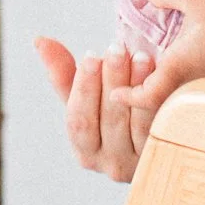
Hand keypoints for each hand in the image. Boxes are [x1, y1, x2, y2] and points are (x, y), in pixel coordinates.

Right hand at [36, 36, 154, 181]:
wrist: (161, 136)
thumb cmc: (113, 113)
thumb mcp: (87, 98)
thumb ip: (63, 73)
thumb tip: (39, 40)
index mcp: (85, 152)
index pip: (78, 120)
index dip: (83, 87)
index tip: (91, 55)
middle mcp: (110, 164)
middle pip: (108, 119)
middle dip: (112, 80)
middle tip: (117, 48)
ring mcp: (140, 162)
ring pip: (135, 121)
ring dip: (137, 86)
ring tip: (140, 55)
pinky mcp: (165, 152)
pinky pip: (160, 123)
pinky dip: (158, 98)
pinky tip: (159, 73)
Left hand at [114, 0, 204, 112]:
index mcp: (177, 66)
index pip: (144, 96)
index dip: (127, 96)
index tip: (115, 93)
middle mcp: (188, 83)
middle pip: (155, 104)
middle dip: (139, 97)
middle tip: (125, 86)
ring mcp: (203, 87)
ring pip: (171, 101)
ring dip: (158, 93)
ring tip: (147, 79)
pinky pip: (187, 95)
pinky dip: (175, 90)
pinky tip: (176, 74)